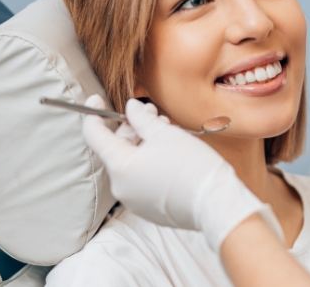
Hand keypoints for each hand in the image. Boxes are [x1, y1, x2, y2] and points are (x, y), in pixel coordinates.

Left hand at [82, 95, 282, 250]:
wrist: (216, 204)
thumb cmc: (192, 166)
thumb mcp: (165, 134)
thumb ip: (141, 119)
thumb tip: (130, 108)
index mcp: (120, 166)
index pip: (94, 136)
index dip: (94, 114)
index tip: (97, 100)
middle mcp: (121, 187)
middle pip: (116, 149)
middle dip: (131, 128)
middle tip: (151, 113)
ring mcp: (134, 201)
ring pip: (131, 164)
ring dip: (143, 144)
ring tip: (166, 131)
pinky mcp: (149, 209)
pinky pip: (141, 180)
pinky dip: (149, 164)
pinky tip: (169, 153)